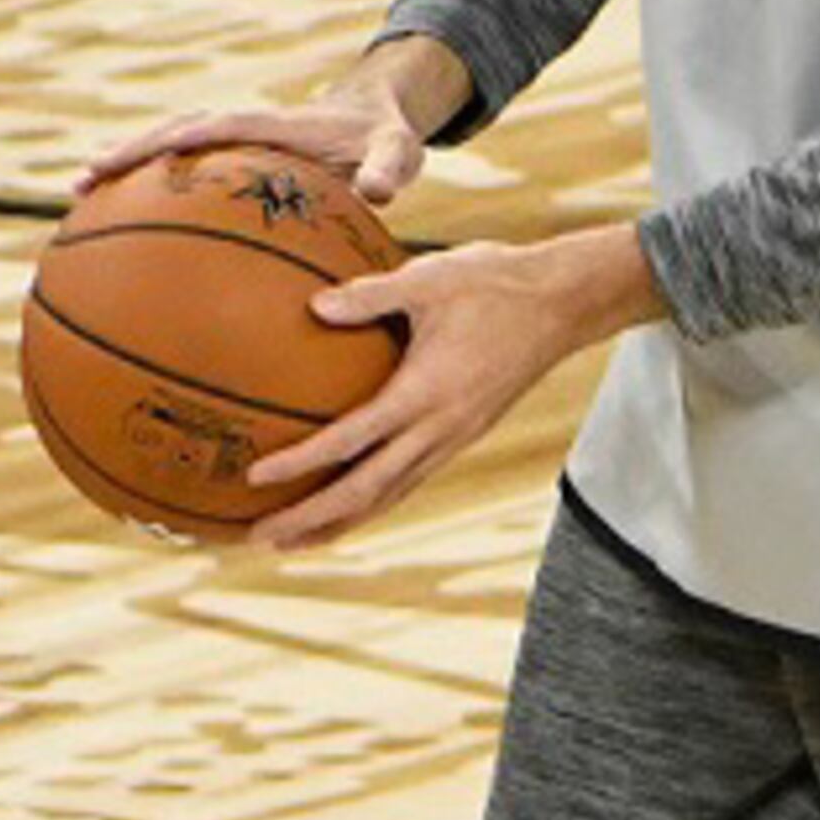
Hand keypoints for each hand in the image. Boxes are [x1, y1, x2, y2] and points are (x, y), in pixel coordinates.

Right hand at [80, 71, 437, 206]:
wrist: (370, 117)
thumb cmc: (382, 138)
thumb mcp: (397, 150)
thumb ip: (389, 168)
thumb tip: (377, 193)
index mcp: (270, 123)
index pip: (215, 127)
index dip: (178, 139)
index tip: (143, 156)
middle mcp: (238, 127)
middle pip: (170, 133)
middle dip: (128, 152)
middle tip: (83, 177)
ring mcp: (227, 143)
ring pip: (164, 148)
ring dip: (123, 167)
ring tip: (78, 193)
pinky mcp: (225, 160)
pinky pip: (178, 171)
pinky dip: (145, 188)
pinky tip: (117, 222)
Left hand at [243, 223, 662, 551]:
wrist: (563, 303)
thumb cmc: (494, 283)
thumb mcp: (429, 277)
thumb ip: (370, 293)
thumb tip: (314, 306)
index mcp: (425, 394)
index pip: (352, 440)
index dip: (302, 464)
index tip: (255, 478)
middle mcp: (440, 429)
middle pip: (366, 491)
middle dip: (311, 519)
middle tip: (258, 538)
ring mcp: (454, 439)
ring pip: (389, 496)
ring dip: (339, 522)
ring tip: (291, 541)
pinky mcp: (463, 436)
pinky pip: (408, 482)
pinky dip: (372, 501)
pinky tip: (347, 506)